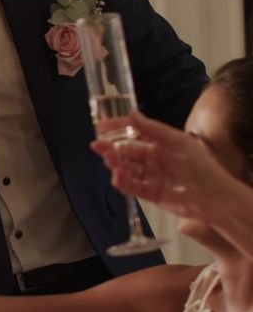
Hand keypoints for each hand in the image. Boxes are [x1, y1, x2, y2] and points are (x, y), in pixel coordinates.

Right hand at [91, 112, 244, 218]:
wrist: (213, 198)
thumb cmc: (201, 166)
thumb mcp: (177, 142)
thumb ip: (153, 129)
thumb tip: (132, 114)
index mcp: (161, 144)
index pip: (135, 132)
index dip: (118, 128)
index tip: (101, 127)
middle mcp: (154, 158)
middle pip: (126, 151)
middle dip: (111, 148)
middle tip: (97, 146)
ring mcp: (150, 176)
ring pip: (126, 168)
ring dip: (115, 164)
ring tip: (109, 161)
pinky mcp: (148, 193)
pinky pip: (130, 186)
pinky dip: (121, 181)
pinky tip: (117, 176)